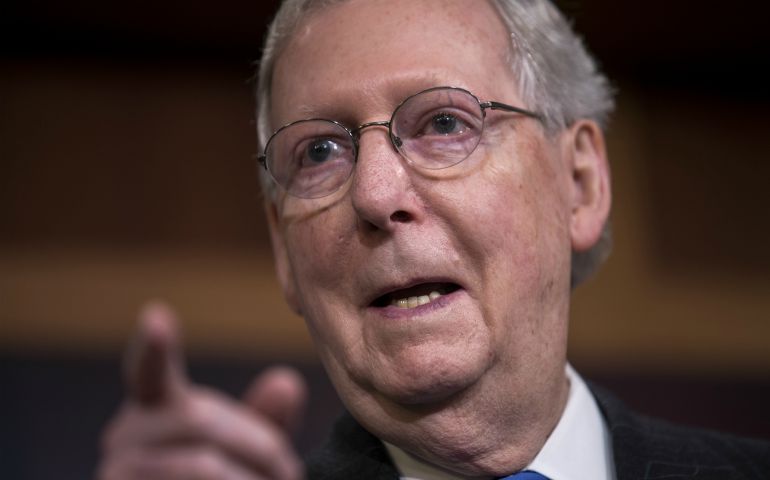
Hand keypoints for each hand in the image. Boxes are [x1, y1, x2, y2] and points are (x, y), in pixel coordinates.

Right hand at [97, 303, 305, 479]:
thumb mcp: (242, 453)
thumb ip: (261, 421)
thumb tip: (287, 381)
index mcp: (154, 408)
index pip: (149, 372)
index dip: (153, 348)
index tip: (156, 315)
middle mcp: (124, 437)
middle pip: (202, 421)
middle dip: (261, 446)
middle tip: (291, 473)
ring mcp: (117, 473)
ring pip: (201, 466)